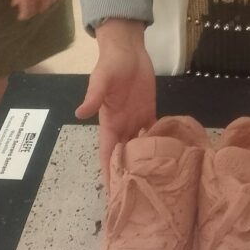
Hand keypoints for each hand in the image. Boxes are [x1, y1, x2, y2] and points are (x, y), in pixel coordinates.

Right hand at [76, 21, 155, 192]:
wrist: (127, 50)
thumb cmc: (111, 64)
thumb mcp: (101, 80)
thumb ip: (93, 97)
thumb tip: (79, 114)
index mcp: (108, 123)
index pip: (108, 154)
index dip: (109, 174)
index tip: (112, 196)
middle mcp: (123, 126)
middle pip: (125, 157)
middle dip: (128, 176)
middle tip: (137, 199)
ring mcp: (136, 120)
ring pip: (140, 148)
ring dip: (145, 164)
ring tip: (154, 185)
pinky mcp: (150, 111)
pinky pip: (155, 132)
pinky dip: (161, 144)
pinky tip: (171, 158)